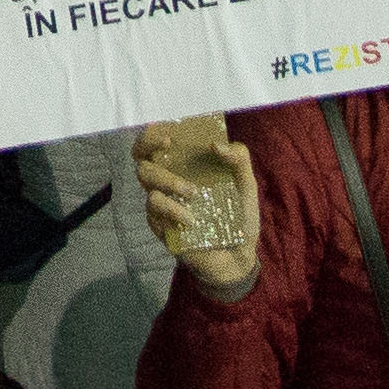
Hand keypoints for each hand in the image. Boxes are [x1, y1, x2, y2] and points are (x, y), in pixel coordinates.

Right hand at [135, 113, 258, 288]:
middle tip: (168, 147)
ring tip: (193, 194)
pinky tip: (191, 222)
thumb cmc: (239, 217)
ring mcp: (162, 204)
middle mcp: (169, 182)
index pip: (158, 145)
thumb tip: (214, 145)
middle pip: (142, 157)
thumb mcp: (246, 185)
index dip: (153, 134)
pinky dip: (173, 210)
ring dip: (168, 180)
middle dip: (150, 147)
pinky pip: (154, 208)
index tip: (166, 131)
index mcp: (186, 168)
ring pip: (145, 178)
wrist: (238, 257)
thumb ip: (239, 159)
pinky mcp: (159, 225)